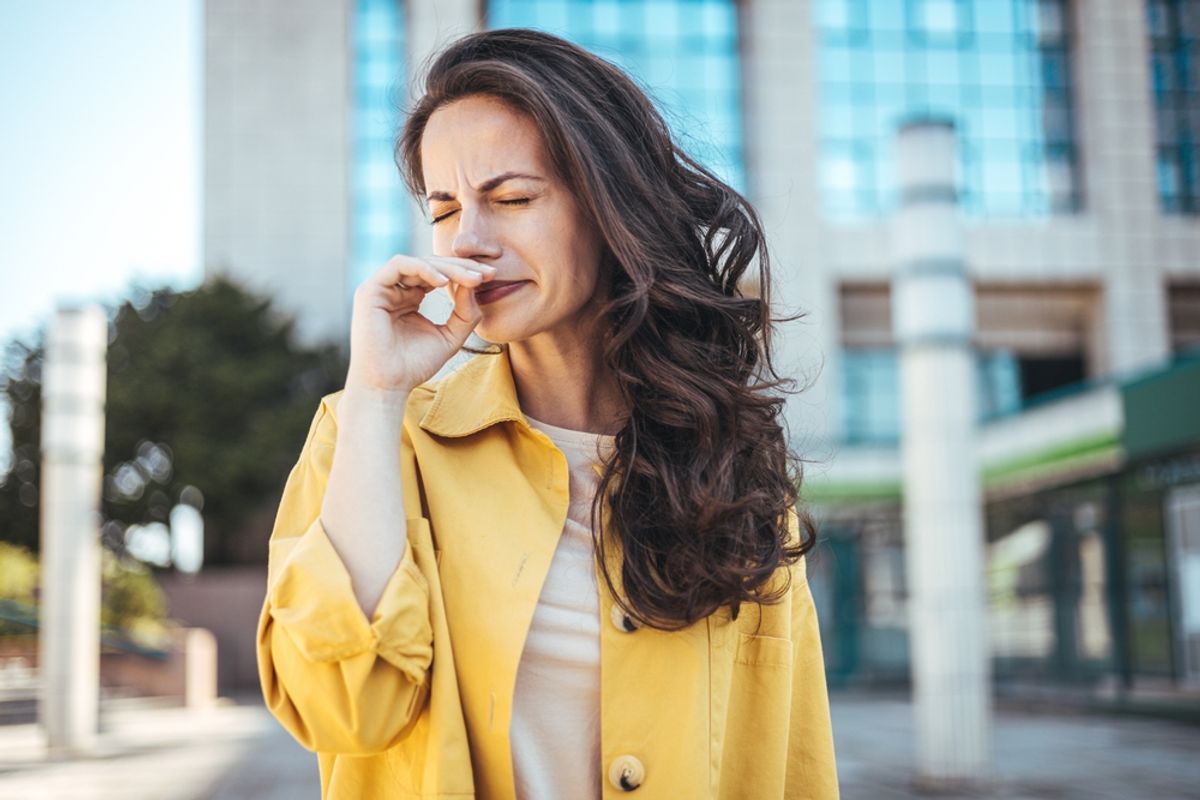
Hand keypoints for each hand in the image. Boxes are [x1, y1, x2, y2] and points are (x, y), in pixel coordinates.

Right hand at [345, 254, 496, 395]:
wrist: (388, 386)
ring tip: (472, 279)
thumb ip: (465, 312)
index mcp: (410, 298)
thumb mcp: (450, 337)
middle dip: (462, 267)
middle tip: (487, 274)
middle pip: (432, 265)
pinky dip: (424, 269)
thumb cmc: (415, 366)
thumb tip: (475, 284)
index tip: (492, 277)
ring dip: (448, 268)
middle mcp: (395, 290)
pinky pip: (400, 265)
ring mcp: (382, 288)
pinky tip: (444, 282)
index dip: (465, 273)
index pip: (439, 275)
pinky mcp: (370, 289)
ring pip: (419, 262)